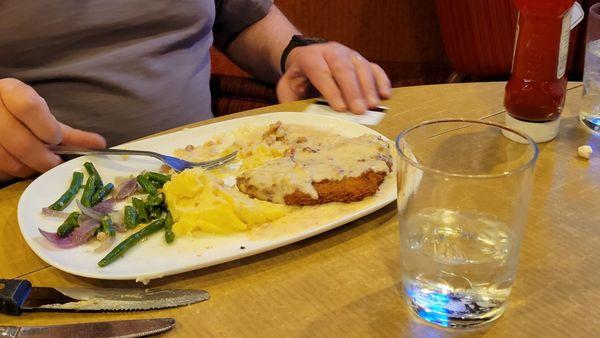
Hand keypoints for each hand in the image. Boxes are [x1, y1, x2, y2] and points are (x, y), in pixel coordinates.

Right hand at [0, 78, 105, 181]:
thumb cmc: (19, 115)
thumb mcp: (43, 117)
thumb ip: (69, 132)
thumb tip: (101, 145)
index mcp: (9, 91)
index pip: (30, 107)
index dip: (47, 128)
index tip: (56, 139)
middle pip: (22, 142)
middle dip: (44, 159)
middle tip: (54, 163)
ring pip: (8, 160)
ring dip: (28, 168)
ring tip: (37, 164)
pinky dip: (12, 172)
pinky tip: (19, 165)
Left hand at [276, 41, 391, 113]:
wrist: (307, 57)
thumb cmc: (299, 78)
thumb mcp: (287, 86)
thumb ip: (289, 99)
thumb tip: (294, 118)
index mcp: (310, 57)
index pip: (321, 72)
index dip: (331, 90)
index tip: (340, 108)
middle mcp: (332, 52)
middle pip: (344, 69)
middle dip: (352, 91)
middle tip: (359, 110)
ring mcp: (349, 54)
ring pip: (361, 67)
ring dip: (369, 88)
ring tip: (373, 106)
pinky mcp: (362, 59)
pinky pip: (374, 68)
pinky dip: (382, 81)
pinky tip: (386, 95)